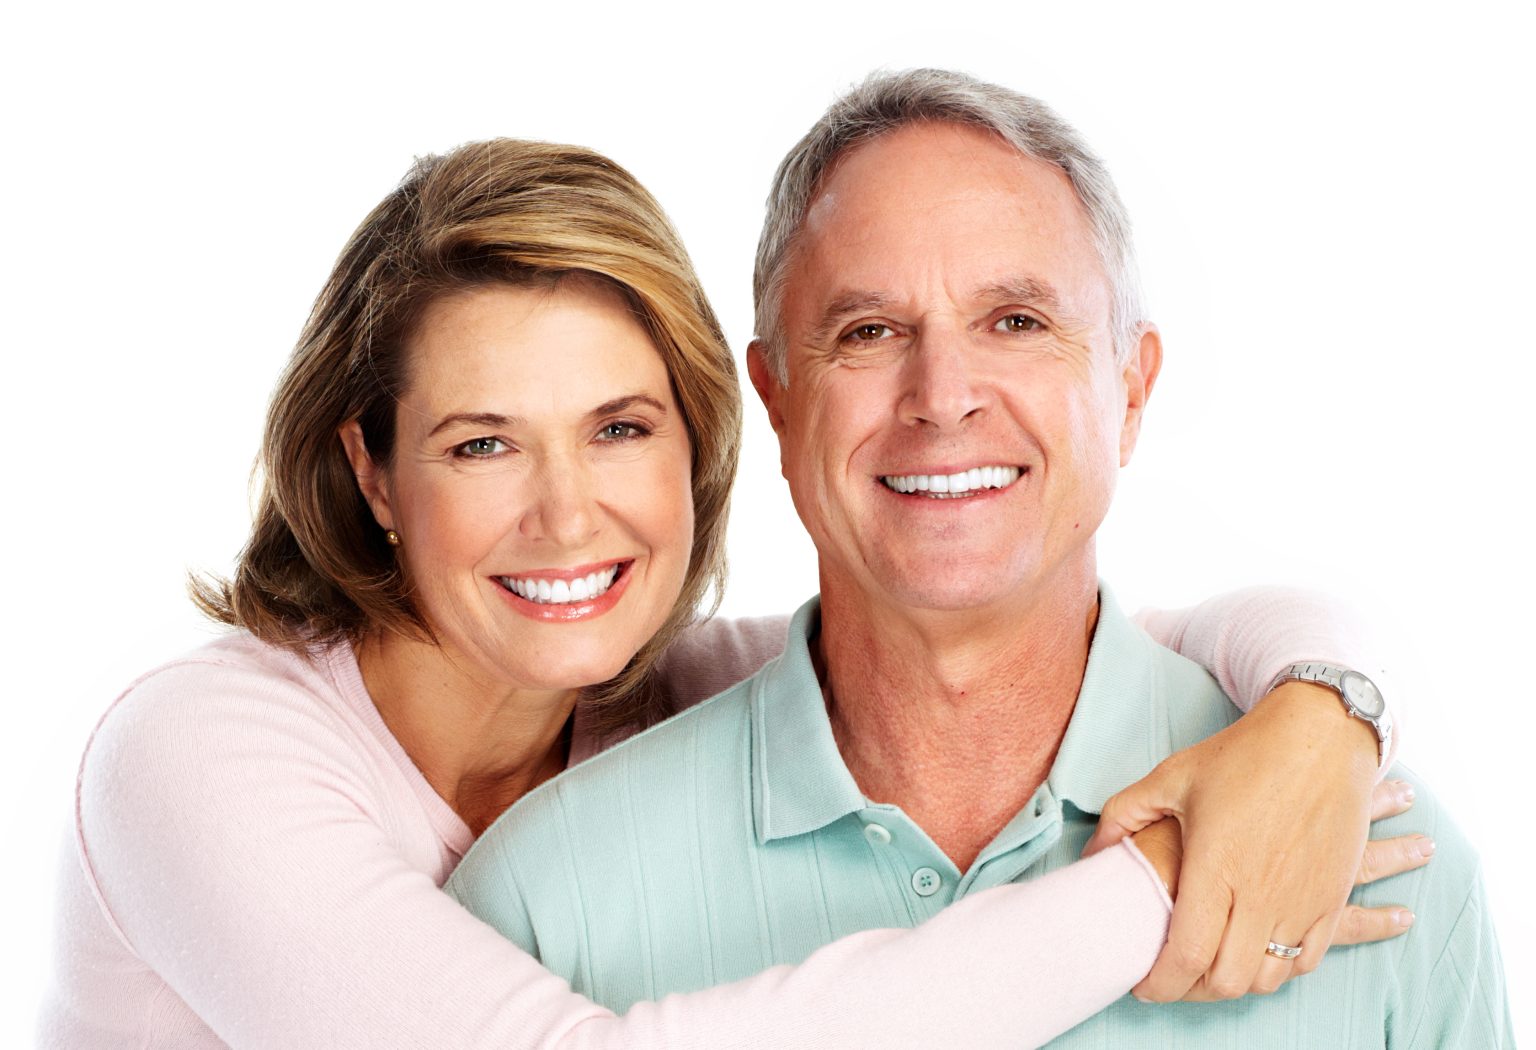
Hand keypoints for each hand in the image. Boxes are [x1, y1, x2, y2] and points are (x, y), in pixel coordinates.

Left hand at [1084, 682, 1424, 1000]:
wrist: (1321, 737)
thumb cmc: (1243, 755)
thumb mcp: (1171, 777)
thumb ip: (1123, 816)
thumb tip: (1094, 853)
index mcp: (1216, 868)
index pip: (1186, 956)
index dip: (1160, 983)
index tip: (1142, 984)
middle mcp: (1262, 895)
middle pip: (1226, 981)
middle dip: (1191, 990)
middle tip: (1171, 977)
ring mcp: (1303, 902)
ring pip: (1268, 979)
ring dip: (1235, 981)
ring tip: (1209, 964)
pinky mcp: (1333, 899)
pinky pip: (1306, 961)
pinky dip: (1277, 968)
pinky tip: (1253, 948)